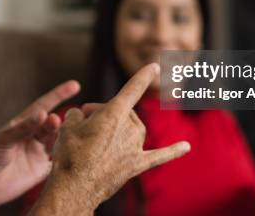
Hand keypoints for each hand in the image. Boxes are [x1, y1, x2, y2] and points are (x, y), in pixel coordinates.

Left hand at [0, 80, 79, 214]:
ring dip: (65, 138)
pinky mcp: (42, 170)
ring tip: (68, 137)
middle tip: (56, 122)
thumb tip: (43, 114)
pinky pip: (59, 161)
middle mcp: (33, 136)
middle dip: (58, 122)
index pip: (44, 105)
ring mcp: (39, 153)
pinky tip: (76, 153)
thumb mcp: (2, 140)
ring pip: (59, 141)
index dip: (59, 94)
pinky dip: (68, 156)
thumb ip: (22, 128)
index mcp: (23, 124)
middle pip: (53, 124)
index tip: (75, 85)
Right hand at [31, 63, 190, 214]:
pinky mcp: (136, 165)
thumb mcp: (68, 125)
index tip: (155, 65)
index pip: (133, 89)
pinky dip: (173, 150)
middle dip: (105, 113)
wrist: (73, 188)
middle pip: (123, 111)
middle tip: (83, 122)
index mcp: (114, 113)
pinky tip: (186, 146)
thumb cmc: (69, 154)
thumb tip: (84, 117)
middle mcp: (130, 128)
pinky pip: (159, 156)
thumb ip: (79, 115)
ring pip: (132, 129)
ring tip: (94, 139)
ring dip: (118, 129)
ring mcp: (135, 147)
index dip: (143, 76)